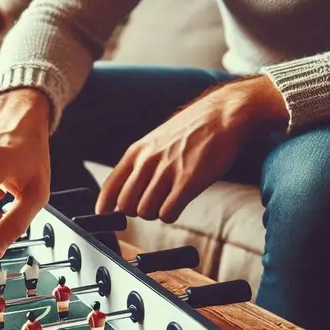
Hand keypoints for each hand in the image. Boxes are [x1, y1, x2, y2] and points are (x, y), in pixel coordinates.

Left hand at [95, 75, 288, 221]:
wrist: (224, 114)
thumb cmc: (192, 130)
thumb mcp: (155, 141)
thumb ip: (139, 164)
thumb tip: (125, 193)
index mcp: (136, 152)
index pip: (109, 188)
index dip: (105, 206)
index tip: (105, 214)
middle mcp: (147, 162)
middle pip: (126, 206)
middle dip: (137, 210)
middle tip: (152, 202)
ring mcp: (167, 172)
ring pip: (145, 212)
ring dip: (156, 212)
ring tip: (169, 199)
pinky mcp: (187, 182)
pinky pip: (167, 213)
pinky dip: (171, 214)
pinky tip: (179, 204)